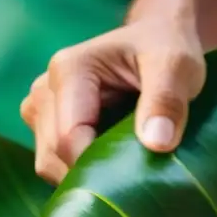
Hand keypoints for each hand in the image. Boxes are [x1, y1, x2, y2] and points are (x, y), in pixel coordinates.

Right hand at [19, 17, 204, 183]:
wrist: (154, 38)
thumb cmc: (164, 47)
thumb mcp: (177, 65)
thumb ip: (166, 100)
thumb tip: (156, 144)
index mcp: (68, 70)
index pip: (68, 139)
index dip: (99, 167)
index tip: (137, 177)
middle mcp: (44, 90)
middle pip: (54, 155)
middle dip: (92, 174)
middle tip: (137, 173)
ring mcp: (39, 109)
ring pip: (49, 164)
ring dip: (85, 175)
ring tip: (125, 162)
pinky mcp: (43, 126)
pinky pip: (54, 163)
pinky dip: (81, 170)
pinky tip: (111, 158)